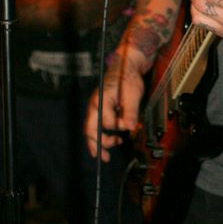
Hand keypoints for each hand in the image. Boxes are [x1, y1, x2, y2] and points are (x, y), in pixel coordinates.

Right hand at [84, 44, 147, 161]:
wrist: (126, 66)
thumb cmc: (127, 77)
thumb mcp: (132, 94)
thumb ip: (130, 111)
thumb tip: (130, 127)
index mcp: (101, 101)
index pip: (106, 122)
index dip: (118, 127)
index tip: (130, 125)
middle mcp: (95, 105)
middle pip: (90, 129)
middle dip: (96, 145)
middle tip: (103, 157)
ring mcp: (97, 107)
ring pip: (93, 128)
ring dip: (102, 140)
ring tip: (114, 144)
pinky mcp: (102, 108)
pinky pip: (101, 123)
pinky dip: (107, 131)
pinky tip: (115, 136)